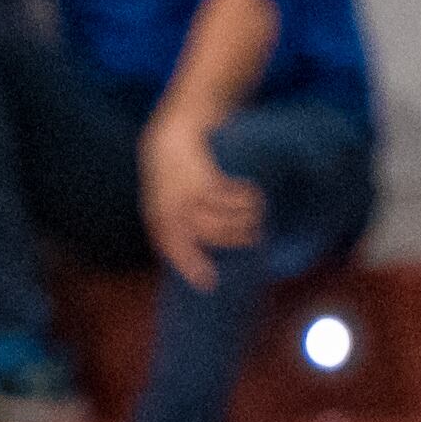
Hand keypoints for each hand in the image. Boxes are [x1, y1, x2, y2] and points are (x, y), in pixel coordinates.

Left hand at [138, 119, 259, 288]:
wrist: (170, 138)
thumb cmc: (174, 180)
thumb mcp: (169, 207)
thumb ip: (181, 231)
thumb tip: (206, 262)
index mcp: (162, 223)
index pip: (176, 251)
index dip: (192, 267)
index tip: (210, 283)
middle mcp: (172, 210)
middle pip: (211, 235)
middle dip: (237, 238)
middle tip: (257, 236)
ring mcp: (186, 193)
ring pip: (223, 218)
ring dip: (246, 216)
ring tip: (258, 212)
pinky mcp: (202, 175)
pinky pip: (229, 196)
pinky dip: (245, 196)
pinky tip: (253, 192)